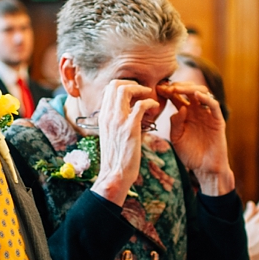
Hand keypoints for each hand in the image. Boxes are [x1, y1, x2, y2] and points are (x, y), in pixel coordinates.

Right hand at [89, 81, 161, 206]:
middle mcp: (108, 116)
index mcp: (103, 117)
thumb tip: (125, 114)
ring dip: (140, 89)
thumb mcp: (111, 135)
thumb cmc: (116, 158)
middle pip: (115, 84)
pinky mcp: (129, 129)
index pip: (109, 88)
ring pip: (124, 90)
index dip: (124, 85)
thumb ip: (115, 122)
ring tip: (149, 96)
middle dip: (132, 83)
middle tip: (143, 91)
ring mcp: (117, 121)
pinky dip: (150, 102)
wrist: (115, 175)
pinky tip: (155, 108)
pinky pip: (140, 106)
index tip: (135, 92)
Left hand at [162, 81, 234, 194]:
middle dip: (177, 87)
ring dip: (189, 88)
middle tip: (167, 88)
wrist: (204, 168)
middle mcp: (196, 111)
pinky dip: (206, 98)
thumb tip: (180, 108)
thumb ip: (175, 123)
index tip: (158, 89)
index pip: (176, 96)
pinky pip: (214, 105)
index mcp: (185, 113)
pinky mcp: (217, 120)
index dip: (167, 91)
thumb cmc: (189, 154)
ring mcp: (207, 114)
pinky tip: (196, 95)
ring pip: (201, 92)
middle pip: (188, 90)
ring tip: (178, 89)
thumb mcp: (177, 138)